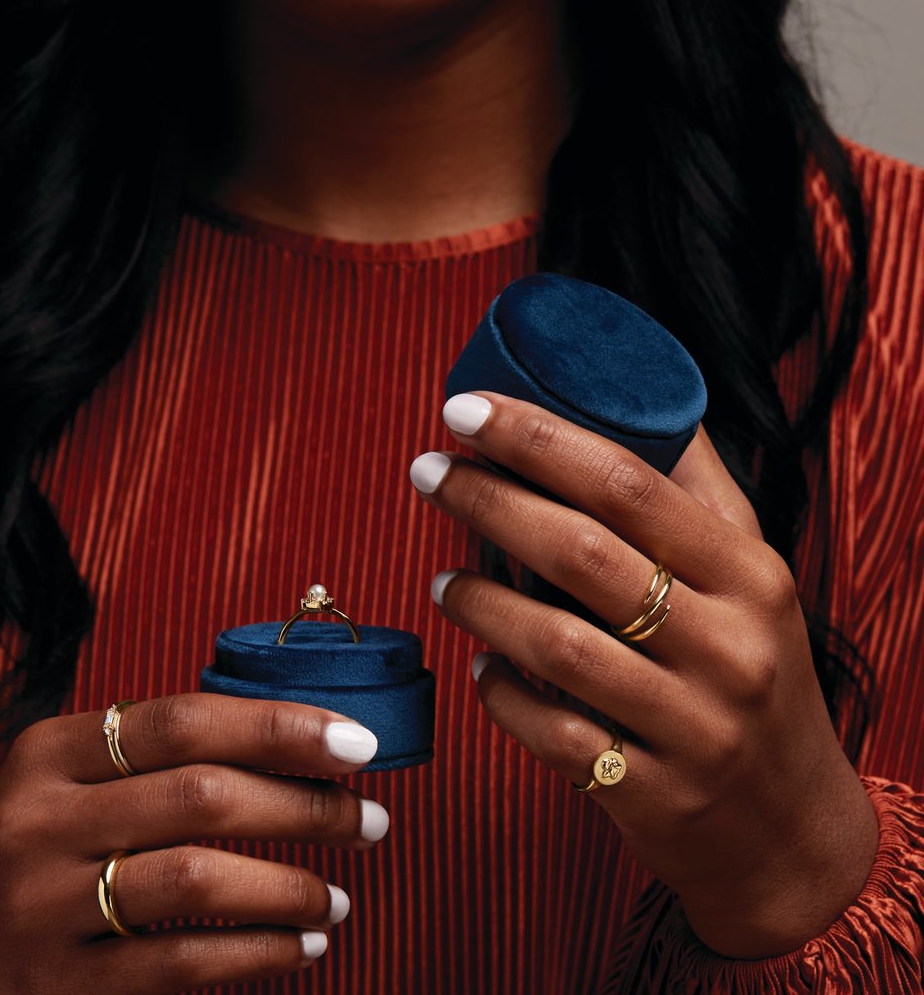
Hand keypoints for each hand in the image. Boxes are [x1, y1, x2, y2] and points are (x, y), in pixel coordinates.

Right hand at [0, 695, 388, 992]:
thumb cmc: (40, 848)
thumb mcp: (73, 782)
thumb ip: (160, 759)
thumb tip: (300, 747)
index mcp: (52, 751)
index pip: (187, 721)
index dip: (282, 727)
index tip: (358, 743)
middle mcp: (41, 820)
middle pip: (204, 795)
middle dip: (308, 807)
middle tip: (371, 821)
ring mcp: (44, 906)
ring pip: (199, 880)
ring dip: (291, 887)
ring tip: (341, 897)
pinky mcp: (59, 985)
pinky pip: (181, 964)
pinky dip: (258, 953)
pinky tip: (303, 945)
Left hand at [410, 391, 877, 958]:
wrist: (793, 827)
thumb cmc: (758, 675)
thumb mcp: (753, 579)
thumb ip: (700, 493)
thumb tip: (649, 397)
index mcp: (749, 575)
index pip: (628, 484)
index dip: (537, 439)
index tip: (466, 409)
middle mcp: (727, 647)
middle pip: (580, 553)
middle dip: (488, 501)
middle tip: (429, 473)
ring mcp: (693, 727)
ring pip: (557, 645)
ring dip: (481, 601)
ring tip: (444, 577)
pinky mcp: (654, 795)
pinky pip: (553, 735)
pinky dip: (502, 694)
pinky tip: (481, 665)